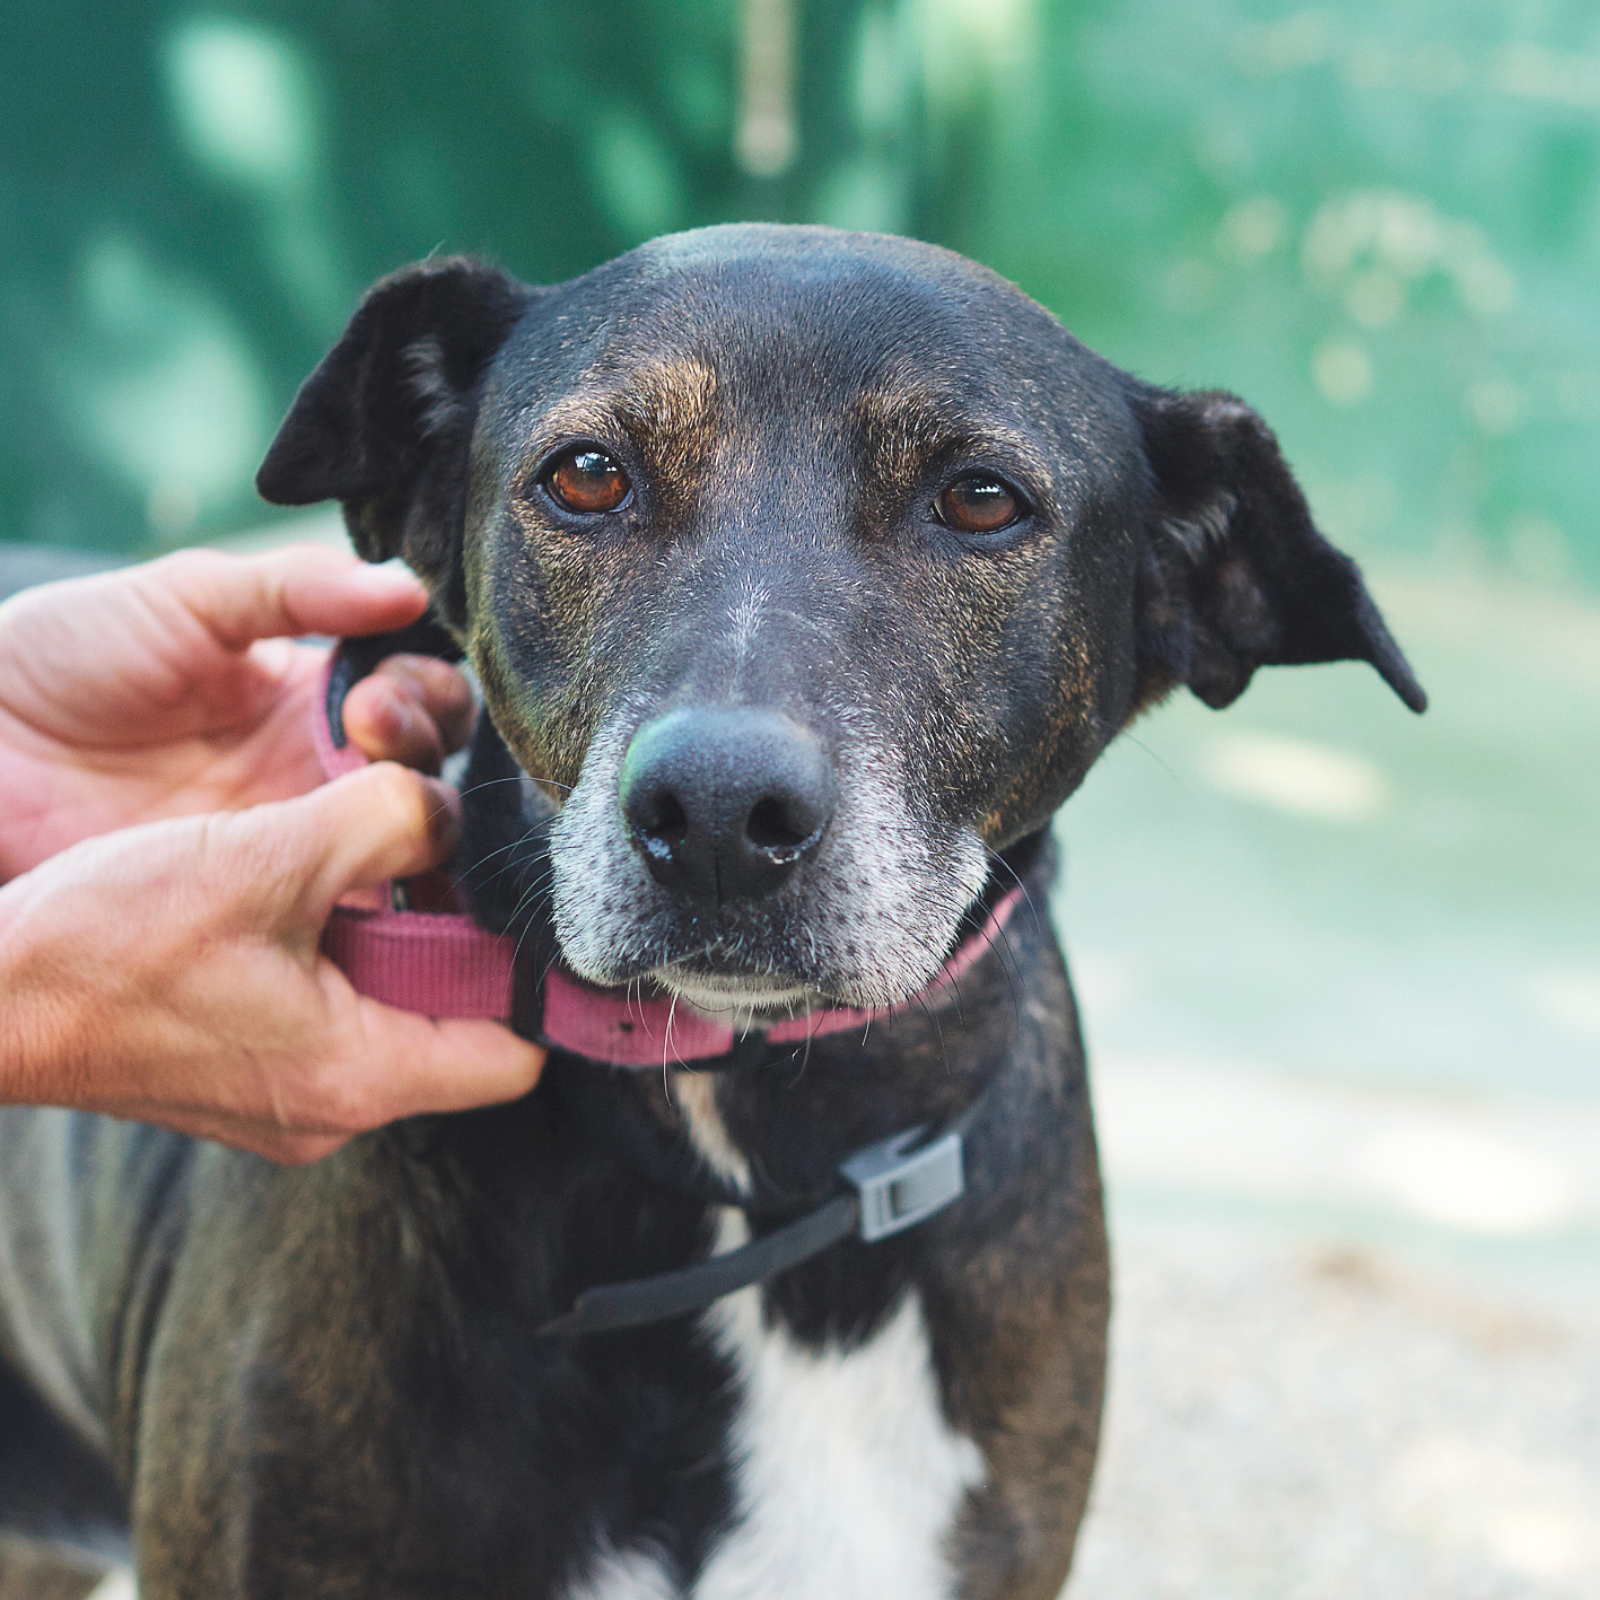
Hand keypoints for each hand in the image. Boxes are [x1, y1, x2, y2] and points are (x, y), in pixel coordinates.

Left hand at [0, 545, 474, 880]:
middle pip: (427, 770)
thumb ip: (299, 589)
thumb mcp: (188, 598)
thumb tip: (411, 587)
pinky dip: (378, 900)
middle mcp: (320, 771)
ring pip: (403, 844)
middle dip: (420, 748)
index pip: (420, 695)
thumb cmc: (68, 657)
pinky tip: (369, 879)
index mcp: (314, 694)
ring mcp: (294, 842)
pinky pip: (346, 911)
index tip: (377, 695)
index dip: (425, 694)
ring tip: (372, 806)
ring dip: (412, 822)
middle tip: (368, 732)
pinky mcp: (260, 905)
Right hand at [0, 762, 543, 1162]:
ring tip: (358, 855)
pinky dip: (333, 949)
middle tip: (429, 850)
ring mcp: (283, 1095)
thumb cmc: (103, 942)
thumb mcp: (266, 860)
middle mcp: (332, 1105)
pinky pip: (329, 1008)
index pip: (514, 1053)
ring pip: (390, 1007)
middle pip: (454, 1022)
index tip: (521, 901)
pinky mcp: (243, 1068)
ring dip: (388, 931)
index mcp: (359, 1075)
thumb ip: (384, 823)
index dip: (532, 978)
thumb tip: (446, 807)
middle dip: (453, 934)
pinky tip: (300, 887)